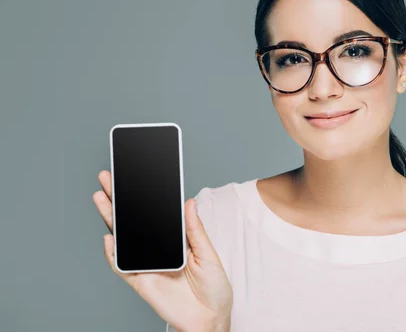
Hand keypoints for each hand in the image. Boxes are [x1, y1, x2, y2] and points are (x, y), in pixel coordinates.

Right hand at [93, 170, 232, 331]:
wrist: (211, 319)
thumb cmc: (214, 289)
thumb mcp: (208, 254)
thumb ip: (195, 230)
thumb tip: (189, 202)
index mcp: (176, 240)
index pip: (156, 215)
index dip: (144, 197)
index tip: (135, 177)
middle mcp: (159, 250)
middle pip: (135, 222)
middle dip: (120, 201)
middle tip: (107, 179)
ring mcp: (148, 265)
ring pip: (125, 239)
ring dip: (111, 220)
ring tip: (101, 198)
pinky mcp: (141, 281)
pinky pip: (123, 266)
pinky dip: (113, 254)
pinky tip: (109, 236)